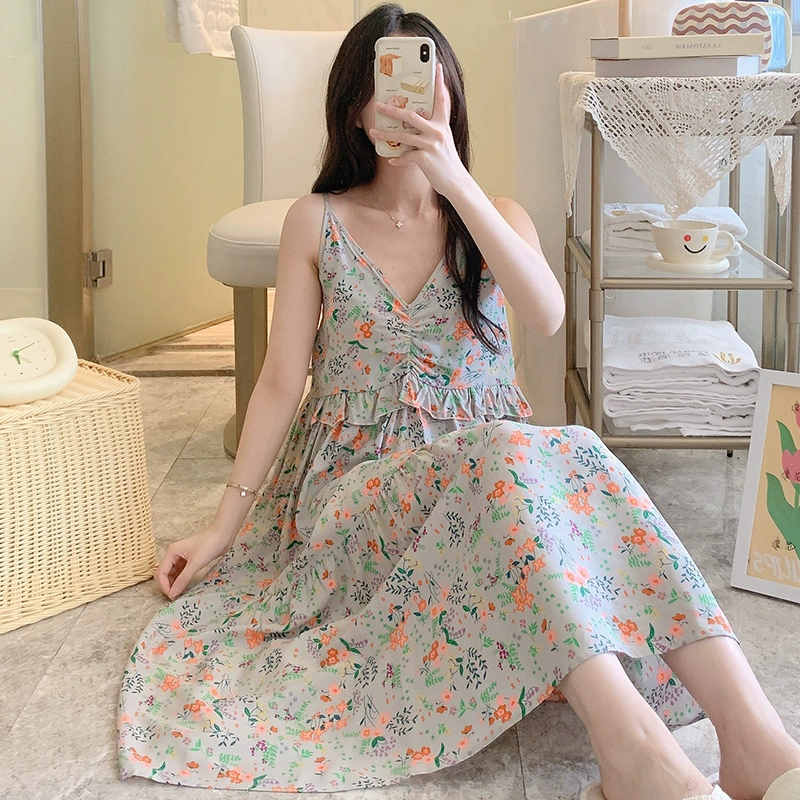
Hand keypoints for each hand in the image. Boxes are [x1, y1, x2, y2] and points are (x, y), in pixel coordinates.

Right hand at [154, 526, 232, 599]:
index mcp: (171, 552)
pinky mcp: (190, 560)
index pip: (161, 572)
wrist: (223, 535)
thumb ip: (183, 579)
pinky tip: (184, 587)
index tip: (171, 596)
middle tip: (174, 597)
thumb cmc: (209, 544)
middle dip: (167, 585)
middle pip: (164, 573)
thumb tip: (173, 593)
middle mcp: (174, 555)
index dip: (164, 585)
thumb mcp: (196, 563)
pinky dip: (180, 580)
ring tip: (179, 594)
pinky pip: (181, 573)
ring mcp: (181, 557)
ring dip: (174, 583)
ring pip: (172, 574)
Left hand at [370, 63, 469, 196]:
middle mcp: (437, 131)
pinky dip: (397, 158)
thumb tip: (416, 120)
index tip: (438, 66)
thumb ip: (432, 129)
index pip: (441, 99)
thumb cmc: (447, 162)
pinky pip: (406, 156)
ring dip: (386, 134)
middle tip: (378, 105)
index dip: (439, 82)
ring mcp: (431, 144)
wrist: (456, 182)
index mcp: (442, 124)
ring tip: (373, 132)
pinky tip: (391, 160)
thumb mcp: (444, 141)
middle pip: (411, 115)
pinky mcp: (426, 159)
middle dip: (392, 109)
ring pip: (403, 136)